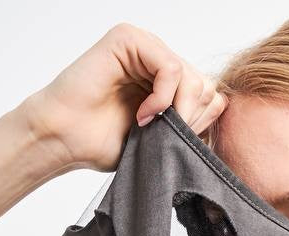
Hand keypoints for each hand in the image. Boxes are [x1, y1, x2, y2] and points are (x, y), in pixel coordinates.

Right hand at [19, 23, 227, 173]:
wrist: (66, 139)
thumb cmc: (104, 141)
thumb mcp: (162, 137)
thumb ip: (191, 119)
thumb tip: (222, 103)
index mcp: (165, 80)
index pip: (208, 94)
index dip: (200, 122)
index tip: (178, 144)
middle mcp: (156, 58)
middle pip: (204, 85)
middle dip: (191, 117)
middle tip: (165, 136)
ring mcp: (143, 46)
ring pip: (192, 77)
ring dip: (178, 109)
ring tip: (150, 126)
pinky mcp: (129, 39)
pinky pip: (170, 67)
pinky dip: (164, 97)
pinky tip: (145, 115)